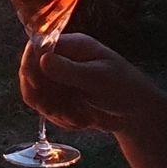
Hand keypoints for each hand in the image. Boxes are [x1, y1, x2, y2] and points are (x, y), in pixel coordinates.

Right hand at [18, 33, 163, 135]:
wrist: (136, 114)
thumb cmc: (124, 88)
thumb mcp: (98, 78)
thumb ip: (70, 70)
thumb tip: (42, 59)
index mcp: (72, 46)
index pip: (38, 47)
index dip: (30, 65)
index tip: (37, 87)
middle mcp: (62, 61)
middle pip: (31, 74)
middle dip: (44, 96)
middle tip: (58, 112)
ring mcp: (60, 81)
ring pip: (37, 96)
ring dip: (55, 112)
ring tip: (79, 119)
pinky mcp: (60, 99)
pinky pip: (47, 110)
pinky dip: (62, 120)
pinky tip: (83, 121)